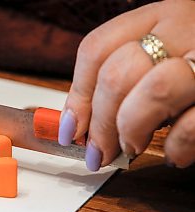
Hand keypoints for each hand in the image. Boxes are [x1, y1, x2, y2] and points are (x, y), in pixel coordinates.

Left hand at [58, 0, 194, 169]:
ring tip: (132, 148)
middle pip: (118, 74)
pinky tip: (175, 154)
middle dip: (98, 124)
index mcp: (161, 17)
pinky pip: (193, 124)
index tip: (69, 129)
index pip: (97, 48)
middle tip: (98, 152)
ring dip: (131, 131)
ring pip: (155, 91)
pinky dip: (175, 148)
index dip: (76, 95)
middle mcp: (188, 29)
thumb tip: (78, 124)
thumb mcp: (163, 57)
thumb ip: (126, 81)